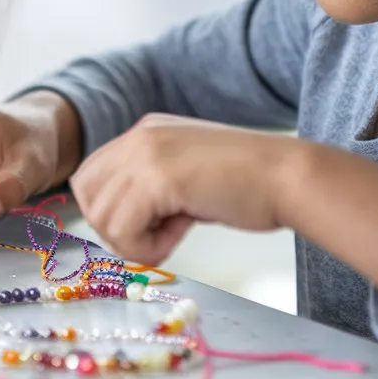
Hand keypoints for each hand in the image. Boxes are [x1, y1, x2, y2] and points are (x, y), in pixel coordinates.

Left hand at [70, 114, 294, 265]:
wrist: (290, 177)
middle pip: (87, 197)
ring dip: (135, 241)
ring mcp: (146, 153)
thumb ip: (149, 185)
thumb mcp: (186, 174)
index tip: (150, 222)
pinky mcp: (158, 179)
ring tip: (175, 232)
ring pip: (102, 218)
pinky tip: (182, 233)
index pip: (90, 177)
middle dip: (116, 228)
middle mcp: (139, 136)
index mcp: (145, 131)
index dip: (111, 212)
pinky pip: (124, 231)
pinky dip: (149, 247)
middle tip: (159, 233)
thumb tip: (114, 221)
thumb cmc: (249, 185)